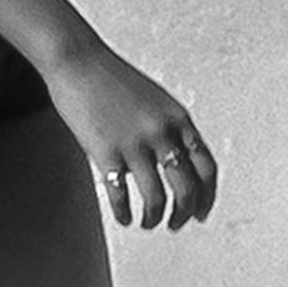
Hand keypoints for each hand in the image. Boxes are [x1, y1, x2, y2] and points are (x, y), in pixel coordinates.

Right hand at [42, 43, 220, 229]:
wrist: (79, 61)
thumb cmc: (114, 80)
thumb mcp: (157, 101)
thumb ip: (171, 129)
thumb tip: (179, 164)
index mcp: (179, 119)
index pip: (207, 168)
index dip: (208, 197)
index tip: (201, 213)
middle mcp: (162, 133)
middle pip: (187, 189)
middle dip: (184, 215)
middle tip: (176, 225)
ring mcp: (135, 144)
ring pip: (156, 199)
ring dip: (154, 218)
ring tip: (147, 223)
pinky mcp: (106, 153)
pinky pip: (122, 196)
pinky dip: (124, 213)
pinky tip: (124, 218)